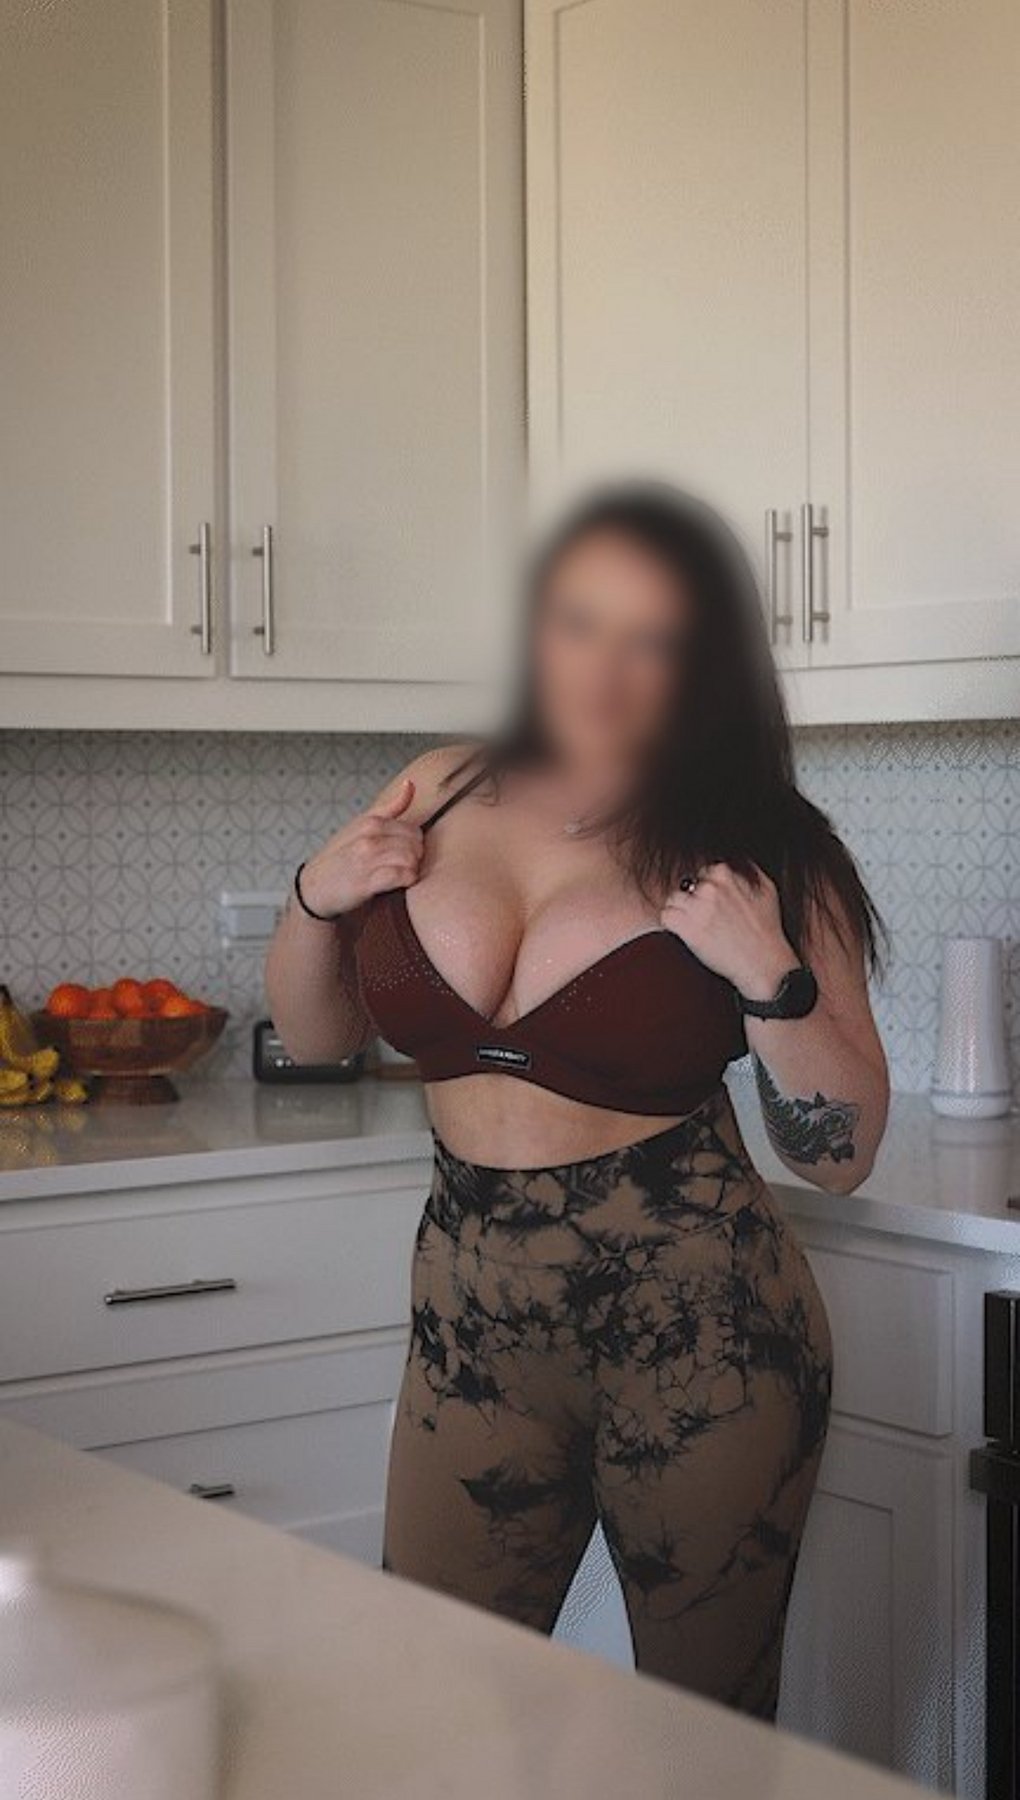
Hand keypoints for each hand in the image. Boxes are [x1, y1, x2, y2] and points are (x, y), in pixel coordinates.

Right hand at [298, 779, 423, 918]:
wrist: (313, 886)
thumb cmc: (340, 856)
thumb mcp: (360, 826)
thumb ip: (389, 807)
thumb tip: (410, 783)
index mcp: (370, 821)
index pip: (414, 829)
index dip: (414, 845)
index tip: (403, 854)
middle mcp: (369, 835)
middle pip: (416, 844)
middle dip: (415, 857)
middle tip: (403, 866)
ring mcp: (368, 857)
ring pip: (411, 859)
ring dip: (411, 870)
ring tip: (399, 875)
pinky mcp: (367, 880)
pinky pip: (403, 876)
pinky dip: (406, 882)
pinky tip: (396, 885)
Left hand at [660, 863, 799, 999]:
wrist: (763, 962)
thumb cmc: (767, 929)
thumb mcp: (767, 889)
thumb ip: (748, 869)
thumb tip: (736, 860)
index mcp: (725, 873)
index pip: (702, 872)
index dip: (706, 889)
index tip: (713, 903)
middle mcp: (709, 887)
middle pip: (686, 885)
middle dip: (693, 900)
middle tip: (706, 917)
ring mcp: (696, 906)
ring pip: (673, 899)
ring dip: (681, 911)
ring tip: (696, 925)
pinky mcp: (686, 927)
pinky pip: (665, 916)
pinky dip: (671, 924)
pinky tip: (685, 932)